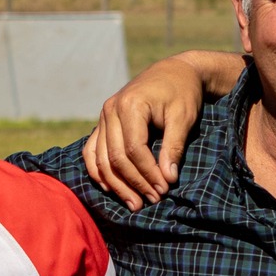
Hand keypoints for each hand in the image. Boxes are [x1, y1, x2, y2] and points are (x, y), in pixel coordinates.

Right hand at [83, 59, 209, 210]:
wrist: (173, 72)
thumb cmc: (182, 92)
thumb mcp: (183, 117)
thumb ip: (174, 146)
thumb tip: (168, 178)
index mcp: (130, 105)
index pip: (133, 150)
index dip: (147, 173)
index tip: (164, 190)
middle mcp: (110, 110)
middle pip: (116, 158)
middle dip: (134, 183)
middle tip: (153, 201)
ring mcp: (103, 117)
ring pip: (101, 159)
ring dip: (116, 185)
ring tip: (135, 204)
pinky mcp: (102, 123)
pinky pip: (91, 151)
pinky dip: (98, 172)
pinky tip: (110, 189)